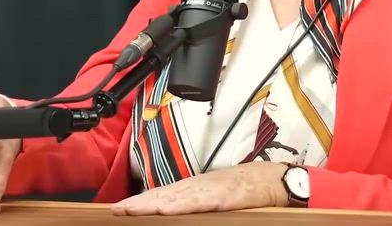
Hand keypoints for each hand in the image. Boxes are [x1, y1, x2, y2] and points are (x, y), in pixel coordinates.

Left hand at [110, 161, 289, 215]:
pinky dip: (181, 206)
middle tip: (116, 210)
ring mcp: (210, 190)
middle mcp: (198, 186)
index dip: (141, 201)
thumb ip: (197, 203)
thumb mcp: (217, 196)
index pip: (163, 195)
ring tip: (131, 210)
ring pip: (175, 198)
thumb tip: (174, 211)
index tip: (120, 208)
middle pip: (163, 195)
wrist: (275, 180)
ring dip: (152, 204)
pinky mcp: (224, 197)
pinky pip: (199, 202)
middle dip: (138, 203)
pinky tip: (165, 210)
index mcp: (196, 188)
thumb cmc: (247, 190)